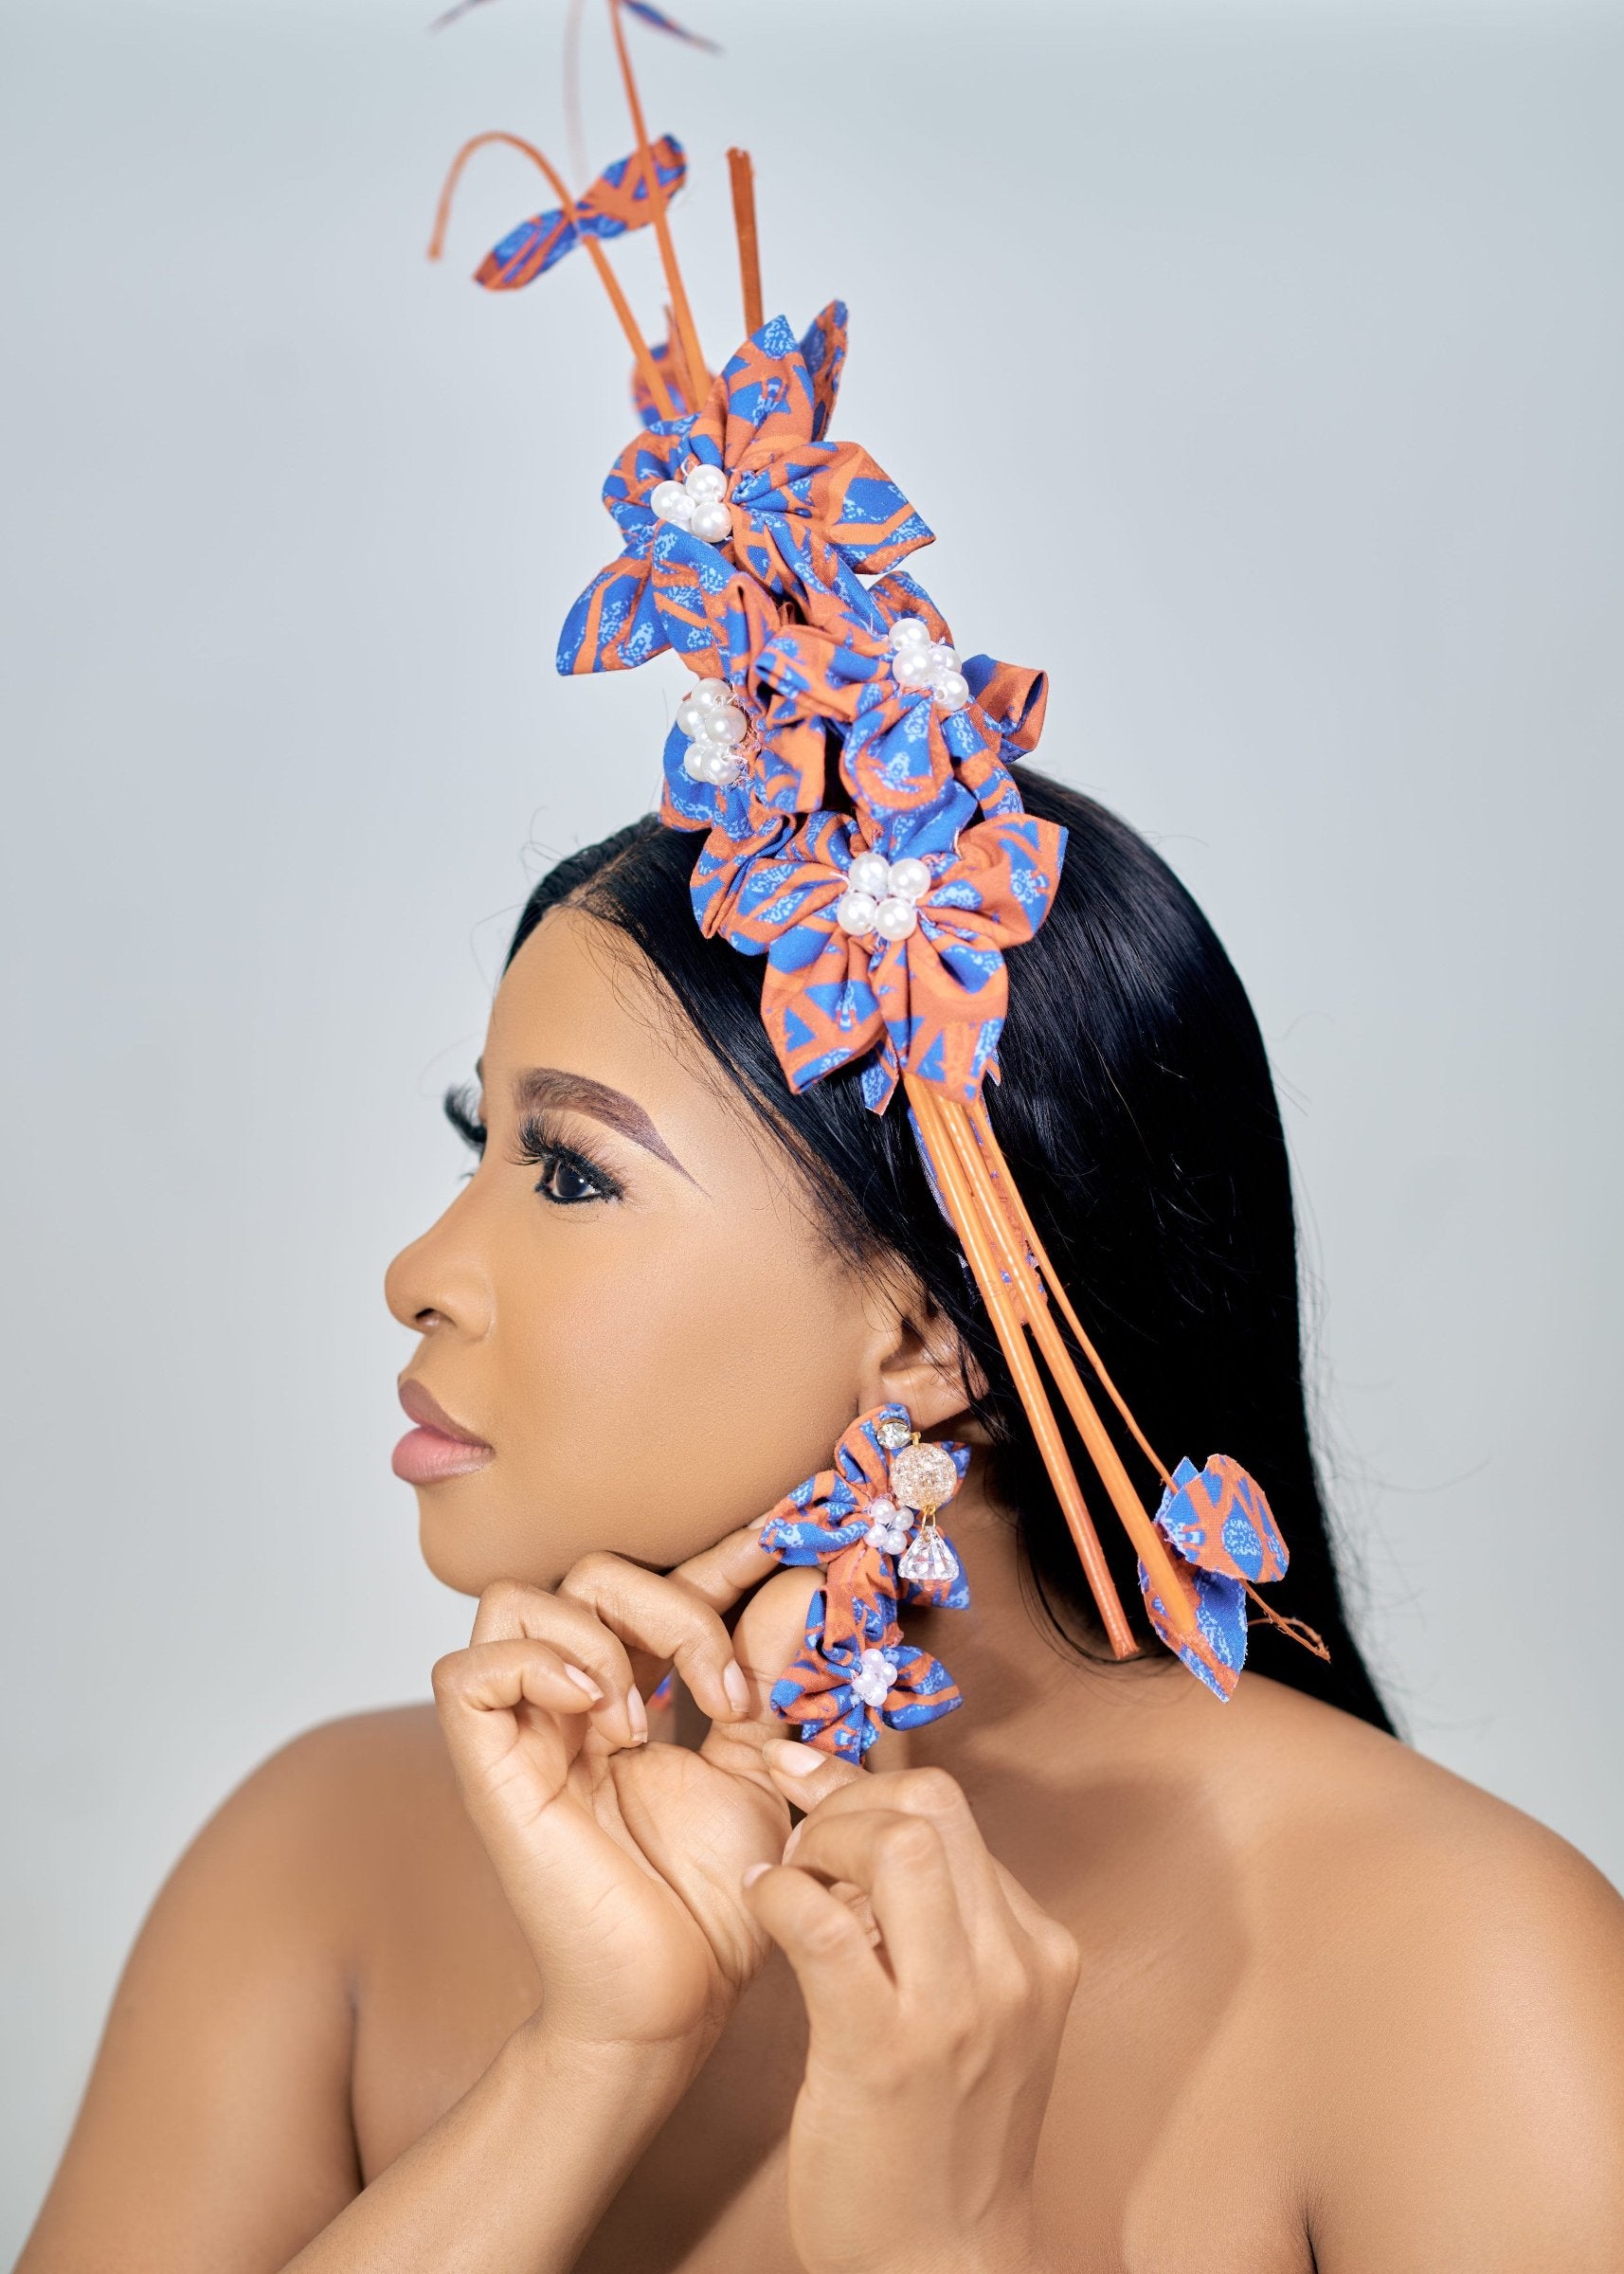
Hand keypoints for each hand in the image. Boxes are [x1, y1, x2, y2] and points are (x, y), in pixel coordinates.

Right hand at [431, 1532, 821, 2056]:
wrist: (674, 2000)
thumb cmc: (713, 1902)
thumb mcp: (761, 1764)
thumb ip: (771, 1674)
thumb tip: (797, 1581)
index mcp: (631, 1692)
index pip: (658, 1582)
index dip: (715, 1552)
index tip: (783, 1537)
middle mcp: (569, 1700)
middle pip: (587, 1573)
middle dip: (673, 1607)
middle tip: (727, 1696)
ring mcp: (522, 1732)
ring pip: (516, 1598)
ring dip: (605, 1637)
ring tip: (650, 1722)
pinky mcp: (488, 1772)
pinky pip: (467, 1671)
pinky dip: (538, 1667)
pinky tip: (604, 1720)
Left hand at [744, 1750, 1080, 2273]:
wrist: (943, 2266)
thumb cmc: (942, 2141)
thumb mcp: (975, 2017)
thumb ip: (944, 1928)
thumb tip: (867, 1829)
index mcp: (1038, 1951)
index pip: (954, 1814)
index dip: (868, 1784)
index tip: (810, 1775)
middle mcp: (1012, 1968)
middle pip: (934, 1805)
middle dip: (848, 1798)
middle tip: (801, 1839)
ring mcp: (955, 2010)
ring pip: (896, 1843)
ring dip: (821, 1837)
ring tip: (790, 1875)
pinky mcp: (884, 2052)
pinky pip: (824, 1924)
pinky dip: (780, 1892)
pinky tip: (761, 1901)